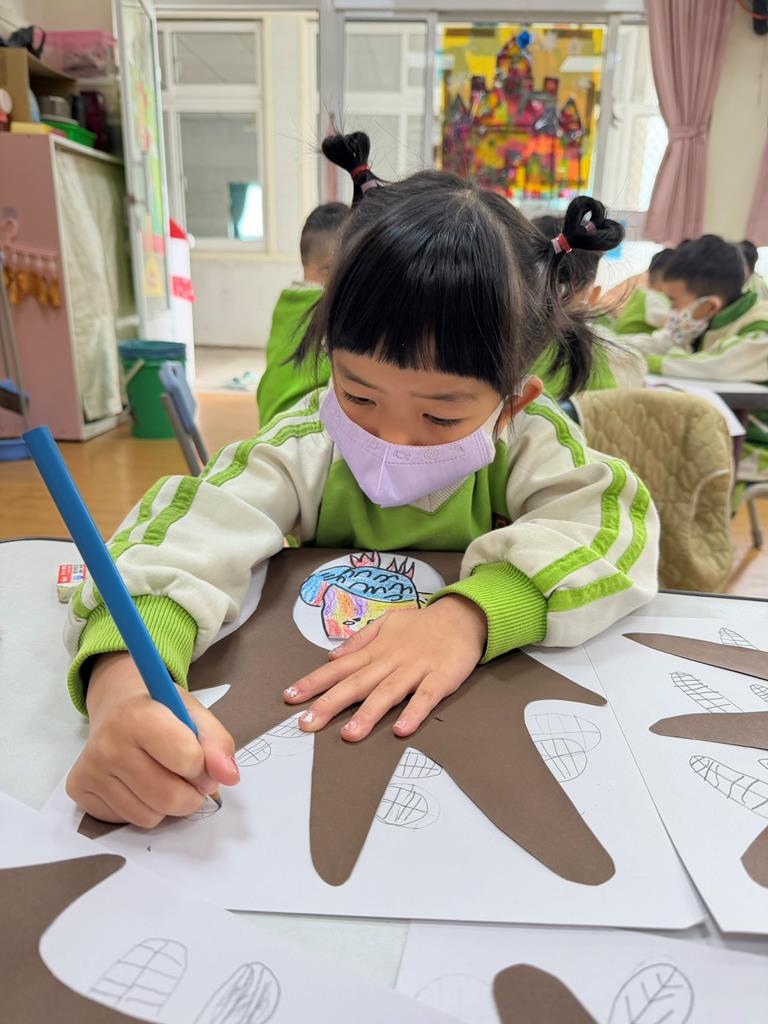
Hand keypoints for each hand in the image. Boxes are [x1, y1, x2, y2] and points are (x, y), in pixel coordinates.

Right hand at [66, 652, 239, 827]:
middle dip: (190, 794)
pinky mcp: (79, 791)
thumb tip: (228, 777)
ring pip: (149, 816)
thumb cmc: (162, 710)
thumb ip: (218, 743)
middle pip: (168, 797)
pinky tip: (137, 782)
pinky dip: (143, 808)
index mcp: (138, 715)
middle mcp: (107, 743)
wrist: (117, 705)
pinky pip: (127, 820)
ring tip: (161, 776)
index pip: (187, 759)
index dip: (203, 764)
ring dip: (167, 805)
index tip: (200, 757)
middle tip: (188, 777)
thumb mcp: (195, 714)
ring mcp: (90, 770)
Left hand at [283, 595, 487, 740]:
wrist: (462, 616)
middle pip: (356, 684)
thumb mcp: (386, 623)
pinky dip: (414, 712)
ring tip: (349, 735)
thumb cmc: (421, 625)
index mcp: (375, 651)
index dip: (314, 682)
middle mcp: (390, 661)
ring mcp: (415, 669)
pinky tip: (401, 729)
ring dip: (368, 714)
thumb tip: (331, 655)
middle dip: (329, 704)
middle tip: (306, 724)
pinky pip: (426, 697)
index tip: (290, 697)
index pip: (338, 668)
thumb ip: (359, 640)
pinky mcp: (440, 678)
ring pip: (388, 693)